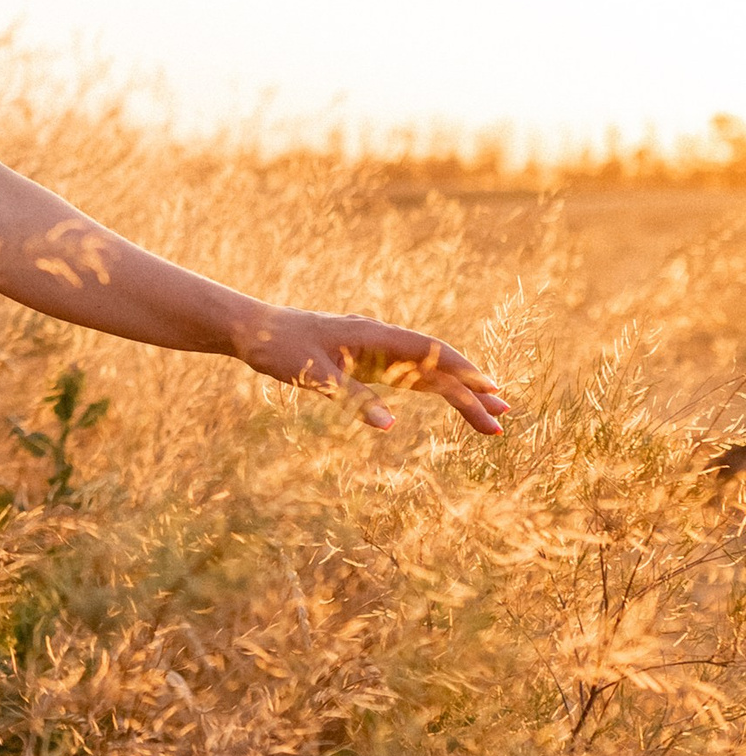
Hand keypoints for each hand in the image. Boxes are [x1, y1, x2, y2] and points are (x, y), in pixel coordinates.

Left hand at [236, 308, 509, 436]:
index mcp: (374, 335)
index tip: (491, 390)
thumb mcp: (313, 376)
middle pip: (437, 367)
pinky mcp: (368, 362)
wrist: (252, 330)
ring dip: (459, 394)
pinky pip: (409, 377)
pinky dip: (434, 390)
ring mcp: (378, 351)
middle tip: (503, 420)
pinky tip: (456, 403)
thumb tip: (389, 425)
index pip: (431, 353)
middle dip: (471, 392)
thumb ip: (353, 398)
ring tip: (492, 418)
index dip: (463, 372)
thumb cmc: (279, 348)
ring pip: (428, 373)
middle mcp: (383, 339)